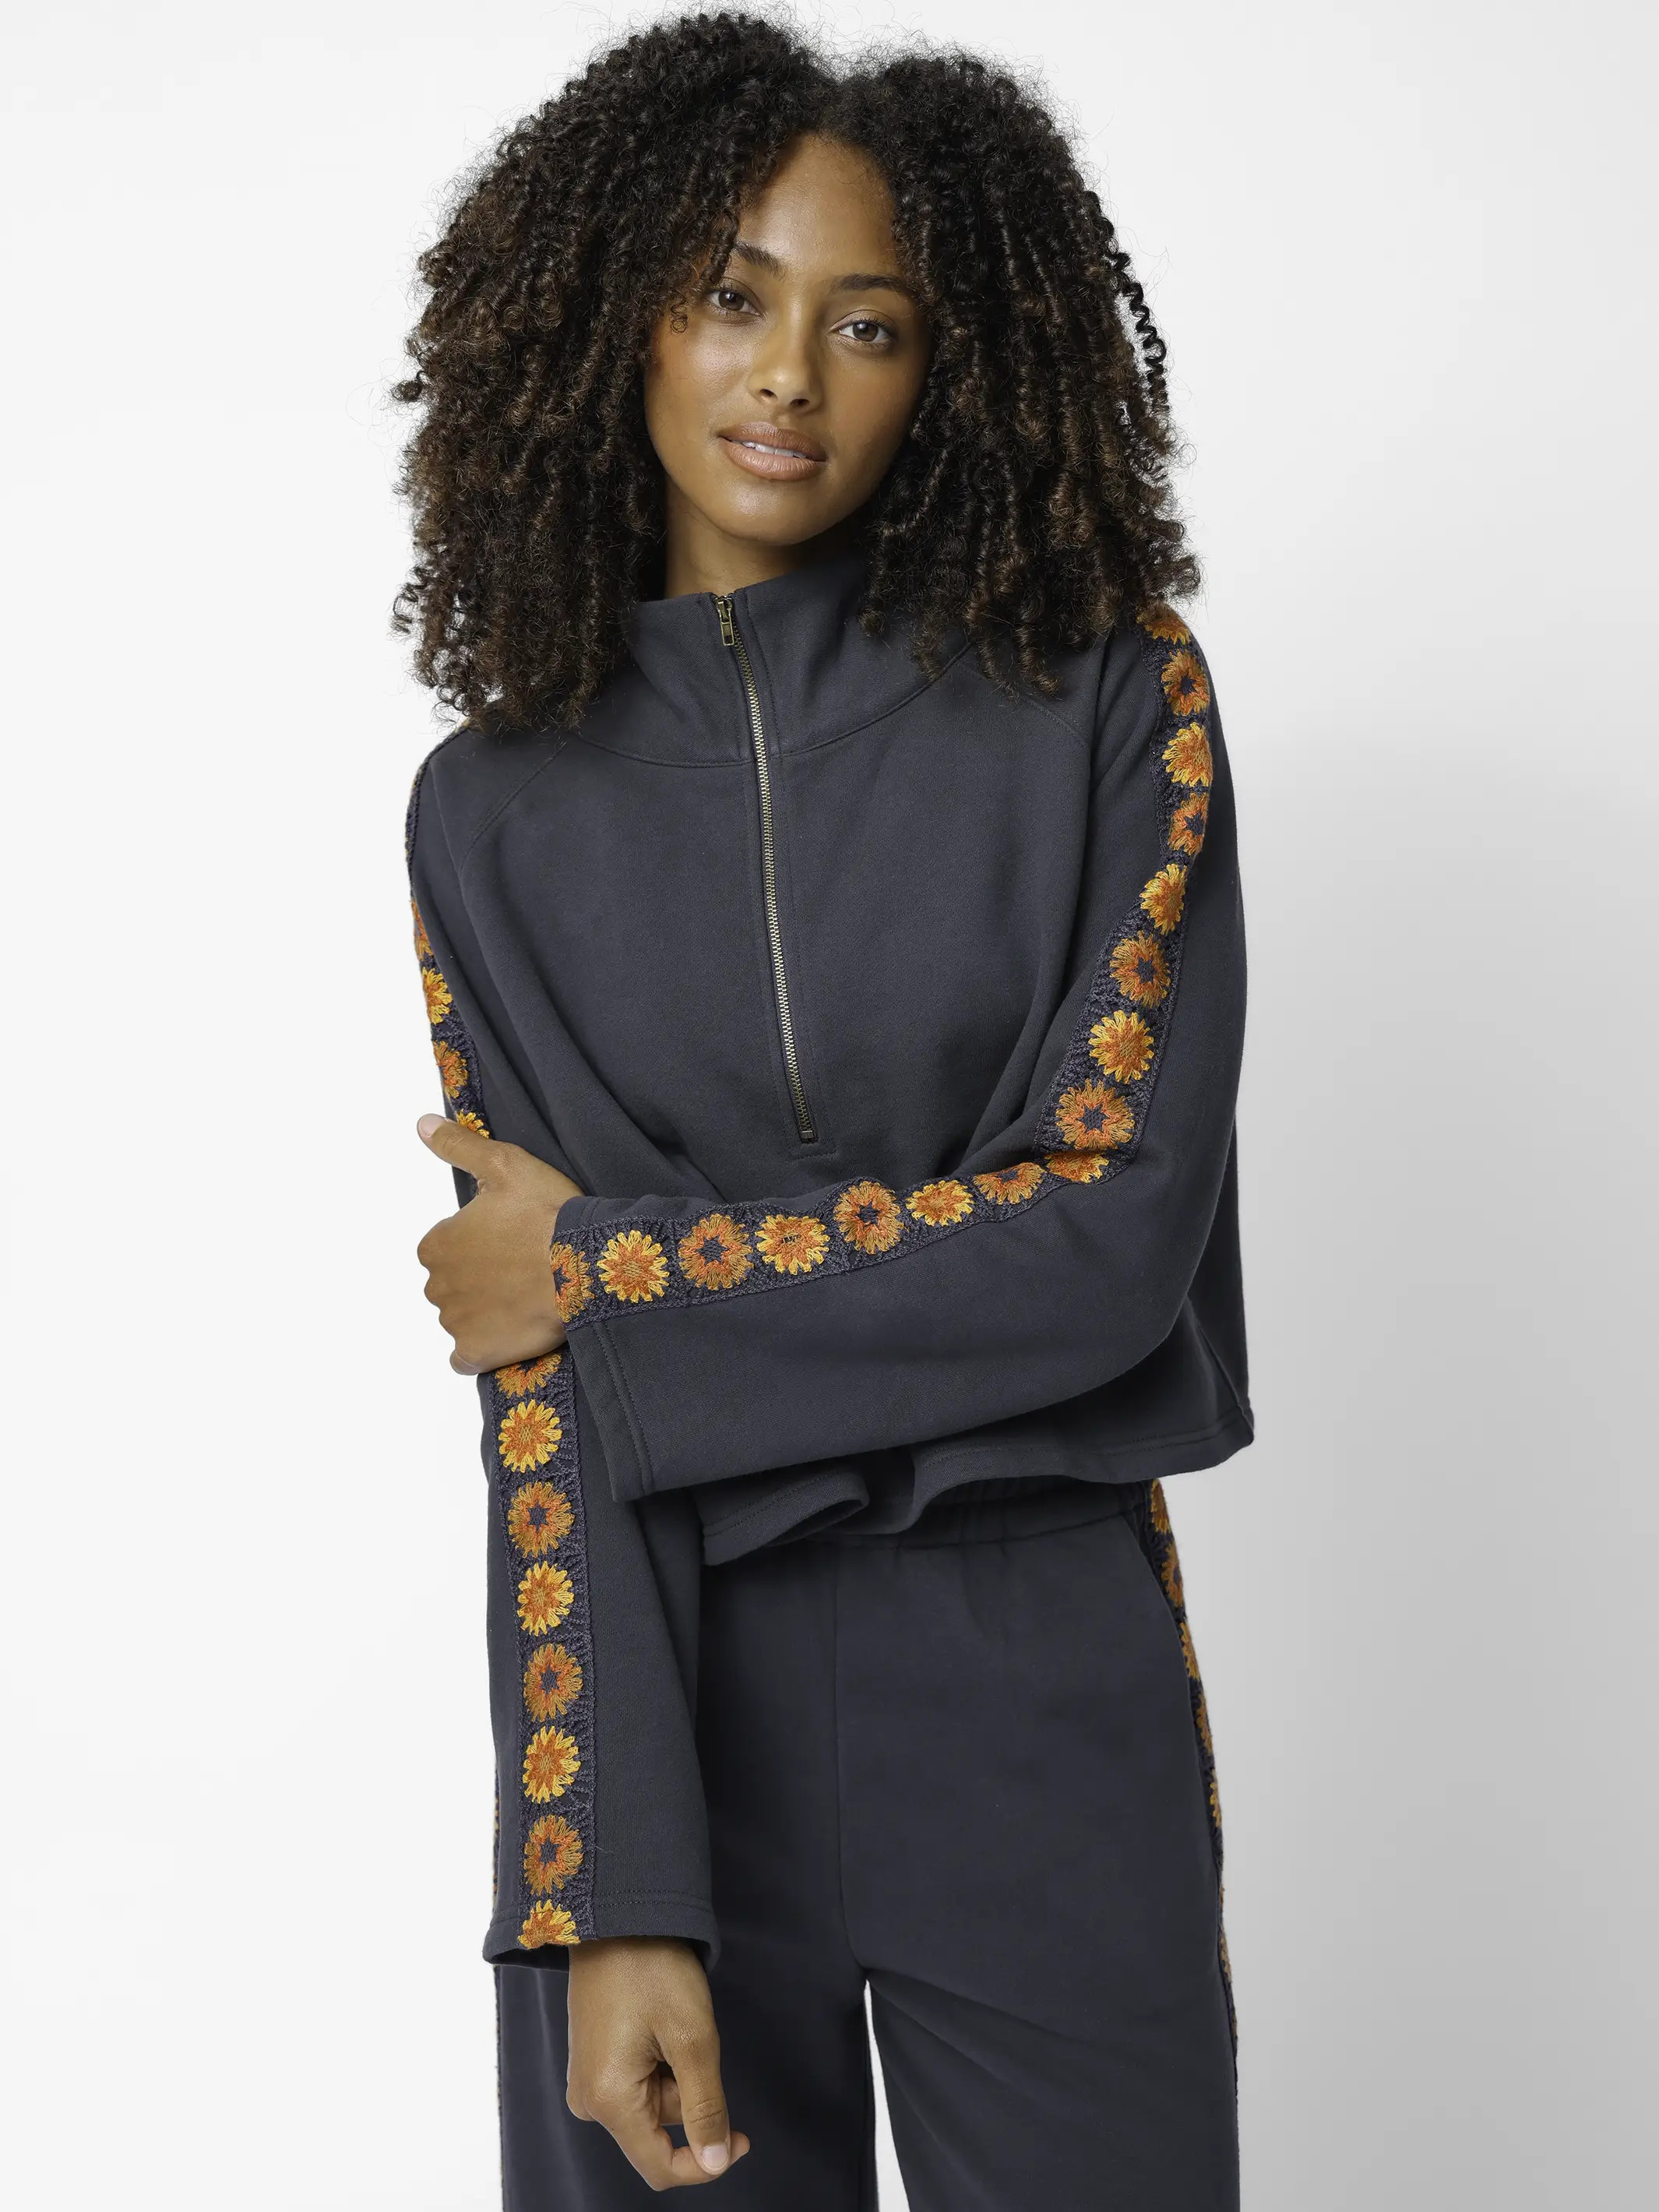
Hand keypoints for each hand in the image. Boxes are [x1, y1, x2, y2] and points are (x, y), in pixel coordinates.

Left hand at [415, 1115, 581, 1373]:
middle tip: (519, 1269)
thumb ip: (458, 1146)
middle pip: (451, 1285)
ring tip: (524, 1298)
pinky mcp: (477, 1353)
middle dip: (478, 1280)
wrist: (586, 1264)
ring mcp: (456, 1323)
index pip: (444, 1248)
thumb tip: (422, 1124)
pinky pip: (465, 1359)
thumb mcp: (504, 1165)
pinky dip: (479, 1351)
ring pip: (461, 1319)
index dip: (476, 1245)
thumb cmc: (547, 1212)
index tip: (506, 1241)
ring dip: (483, 1313)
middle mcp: (437, 1286)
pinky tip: (505, 1335)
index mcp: (437, 1244)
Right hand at [567, 1939, 748, 2187]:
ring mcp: (588, 2079)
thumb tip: (716, 2163)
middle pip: (660, 2129)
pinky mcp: (593, 2060)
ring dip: (677, 2073)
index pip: (661, 2166)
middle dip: (690, 2093)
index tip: (745, 2138)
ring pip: (653, 2104)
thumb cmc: (653, 1968)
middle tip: (694, 2036)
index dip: (707, 2163)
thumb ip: (705, 2108)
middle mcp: (588, 2100)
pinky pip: (638, 2083)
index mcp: (608, 2100)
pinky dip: (662, 2062)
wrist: (617, 1914)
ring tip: (673, 2021)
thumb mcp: (693, 2038)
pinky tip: (659, 2023)